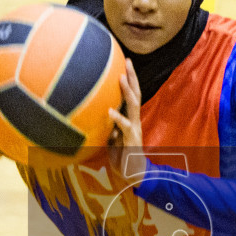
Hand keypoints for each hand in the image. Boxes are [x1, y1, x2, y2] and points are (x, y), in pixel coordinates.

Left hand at [105, 59, 142, 176]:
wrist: (134, 174)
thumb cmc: (122, 157)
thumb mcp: (112, 138)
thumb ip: (108, 126)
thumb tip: (99, 115)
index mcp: (130, 118)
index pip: (131, 95)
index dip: (129, 79)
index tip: (125, 62)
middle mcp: (134, 120)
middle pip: (136, 93)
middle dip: (132, 77)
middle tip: (128, 60)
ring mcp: (134, 128)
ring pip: (134, 105)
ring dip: (128, 91)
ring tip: (121, 77)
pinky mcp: (132, 139)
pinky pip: (125, 126)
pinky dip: (117, 118)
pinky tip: (109, 111)